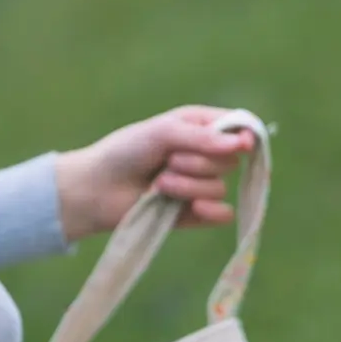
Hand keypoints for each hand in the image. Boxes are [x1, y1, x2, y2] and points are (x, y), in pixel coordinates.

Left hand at [55, 105, 253, 242]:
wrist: (96, 189)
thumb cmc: (125, 151)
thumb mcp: (162, 133)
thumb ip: (202, 138)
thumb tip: (242, 144)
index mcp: (198, 127)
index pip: (236, 127)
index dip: (244, 136)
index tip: (241, 144)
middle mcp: (203, 155)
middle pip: (229, 160)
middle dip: (199, 162)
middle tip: (168, 161)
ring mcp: (199, 185)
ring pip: (219, 187)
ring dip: (188, 186)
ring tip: (158, 184)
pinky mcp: (195, 213)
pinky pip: (221, 214)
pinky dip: (211, 211)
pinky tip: (194, 209)